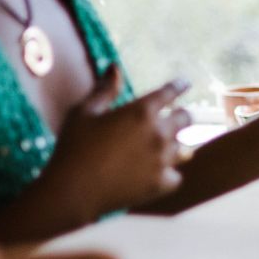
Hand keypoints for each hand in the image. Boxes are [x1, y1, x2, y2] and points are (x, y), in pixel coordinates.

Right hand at [41, 70, 188, 220]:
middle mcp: (159, 132)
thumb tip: (114, 67)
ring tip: (164, 148)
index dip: (179, 86)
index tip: (185, 84)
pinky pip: (176, 176)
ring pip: (183, 148)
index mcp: (142, 111)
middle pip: (186, 119)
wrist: (72, 192)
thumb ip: (104, 89)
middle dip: (181, 116)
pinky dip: (169, 175)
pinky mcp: (161, 184)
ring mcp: (163, 160)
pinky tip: (158, 175)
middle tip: (175, 118)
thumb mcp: (84, 112)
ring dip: (174, 146)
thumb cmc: (73, 147)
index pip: (170, 92)